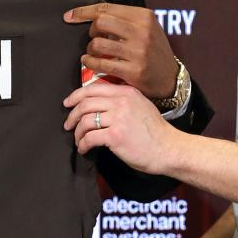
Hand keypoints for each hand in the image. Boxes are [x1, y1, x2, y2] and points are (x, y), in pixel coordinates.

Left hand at [62, 83, 177, 173]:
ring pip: (85, 121)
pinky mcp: (115, 136)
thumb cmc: (155, 131)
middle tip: (68, 124)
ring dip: (77, 132)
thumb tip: (98, 102)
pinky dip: (83, 144)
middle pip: (85, 103)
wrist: (169, 148)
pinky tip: (84, 149)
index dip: (76, 96)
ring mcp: (118, 118)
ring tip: (78, 140)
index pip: (93, 88)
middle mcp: (121, 102)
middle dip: (72, 115)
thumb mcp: (140, 105)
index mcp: (126, 92)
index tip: (68, 104)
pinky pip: (90, 138)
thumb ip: (122, 100)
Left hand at [63, 3, 177, 98]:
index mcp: (144, 16)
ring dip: (89, 49)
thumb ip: (124, 20)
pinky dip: (90, 62)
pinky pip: (101, 63)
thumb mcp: (146, 28)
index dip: (83, 12)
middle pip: (100, 22)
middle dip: (90, 31)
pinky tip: (90, 62)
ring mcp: (138, 51)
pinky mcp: (134, 70)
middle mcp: (142, 31)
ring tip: (93, 53)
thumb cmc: (152, 51)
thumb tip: (92, 15)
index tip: (69, 16)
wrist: (170, 78)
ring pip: (98, 43)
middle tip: (93, 39)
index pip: (106, 8)